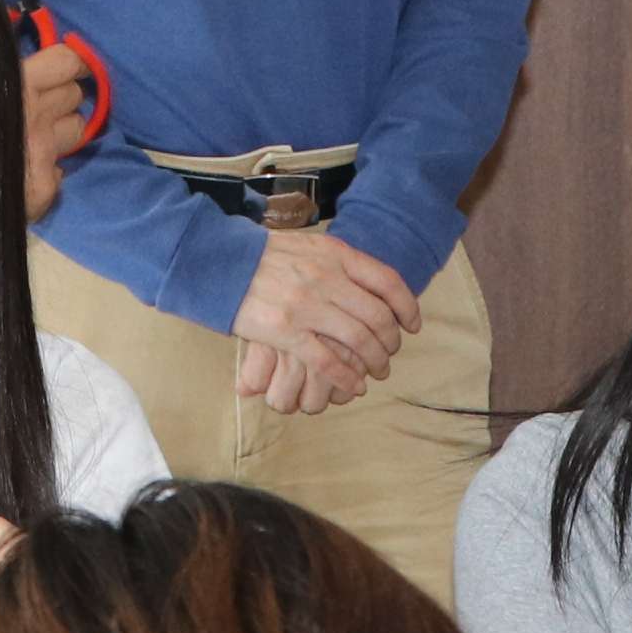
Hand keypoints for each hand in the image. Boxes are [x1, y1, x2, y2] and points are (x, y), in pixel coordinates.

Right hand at [19, 41, 92, 224]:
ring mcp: (43, 152)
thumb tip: (12, 40)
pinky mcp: (42, 188)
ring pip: (76, 129)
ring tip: (37, 134)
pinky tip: (26, 172)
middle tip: (39, 104)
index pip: (68, 61)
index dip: (68, 64)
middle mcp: (37, 114)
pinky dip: (47, 170)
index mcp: (16, 82)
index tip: (63, 68)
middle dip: (60, 96)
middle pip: (75, 94)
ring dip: (61, 128)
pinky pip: (60, 171)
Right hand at [229, 222, 416, 406]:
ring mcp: (307, 305)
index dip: (407, 306)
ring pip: (358, 340)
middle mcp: (326, 278)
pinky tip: (354, 386)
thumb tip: (369, 281)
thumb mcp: (308, 246)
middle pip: (377, 316)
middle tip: (390, 354)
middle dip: (391, 341)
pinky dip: (347, 377)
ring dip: (374, 362)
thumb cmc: (264, 256)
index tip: (413, 325)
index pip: (387, 281)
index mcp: (336, 254)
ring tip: (376, 373)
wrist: (218, 262)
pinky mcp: (286, 331)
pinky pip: (328, 361)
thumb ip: (338, 261)